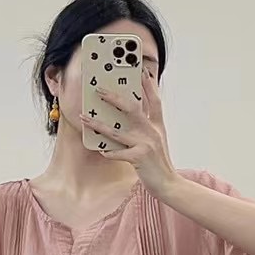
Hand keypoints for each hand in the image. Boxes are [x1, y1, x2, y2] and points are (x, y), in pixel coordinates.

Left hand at [83, 68, 178, 198]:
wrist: (169, 184)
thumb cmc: (159, 163)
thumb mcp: (158, 141)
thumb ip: (148, 127)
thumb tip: (133, 116)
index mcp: (157, 125)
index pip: (154, 100)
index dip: (149, 84)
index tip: (142, 70)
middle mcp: (152, 131)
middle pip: (132, 107)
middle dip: (113, 97)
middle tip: (99, 90)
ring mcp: (145, 143)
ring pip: (116, 131)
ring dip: (98, 124)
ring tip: (85, 118)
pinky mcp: (139, 157)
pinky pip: (118, 153)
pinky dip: (108, 152)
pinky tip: (100, 150)